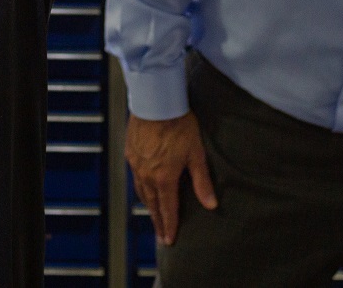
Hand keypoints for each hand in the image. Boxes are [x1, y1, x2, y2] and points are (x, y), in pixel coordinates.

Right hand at [125, 112, 217, 245]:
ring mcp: (136, 164)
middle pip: (152, 205)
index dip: (170, 226)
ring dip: (148, 206)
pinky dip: (141, 189)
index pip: (167, 209)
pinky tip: (144, 189)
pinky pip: (135, 178)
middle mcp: (147, 175)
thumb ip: (202, 181)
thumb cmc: (179, 124)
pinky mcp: (130, 153)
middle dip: (157, 222)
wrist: (156, 102)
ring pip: (141, 192)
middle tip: (161, 236)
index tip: (169, 240)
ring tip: (153, 216)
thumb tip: (211, 204)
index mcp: (164, 178)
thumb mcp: (196, 153)